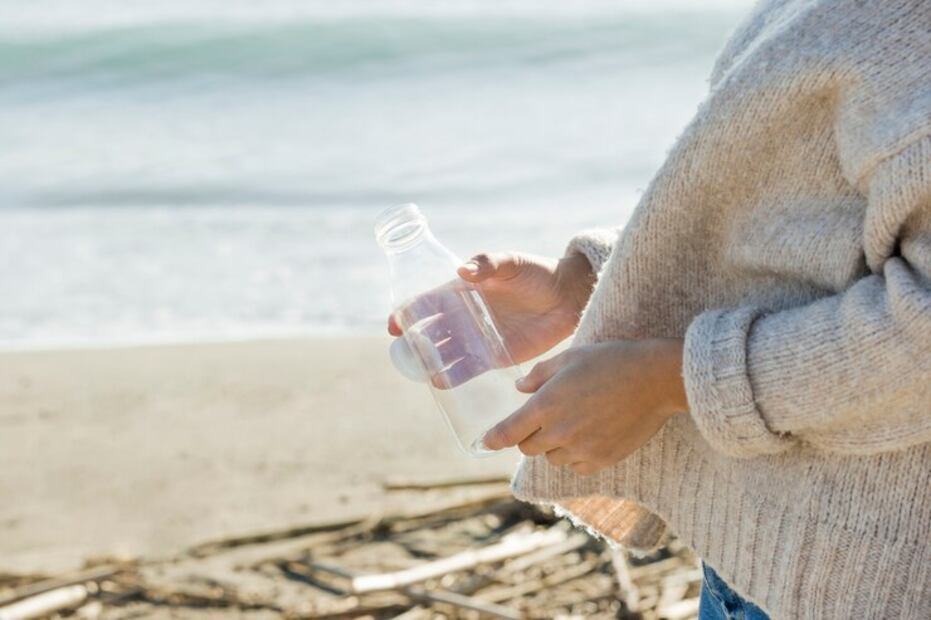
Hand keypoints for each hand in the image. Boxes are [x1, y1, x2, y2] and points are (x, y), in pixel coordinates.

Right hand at [388, 252, 594, 363]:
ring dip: (431, 362)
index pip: (426, 303)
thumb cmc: (537, 272)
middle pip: (430, 331)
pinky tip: (441, 382)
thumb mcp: (511, 262)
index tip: (394, 324)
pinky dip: (453, 375)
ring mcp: (477, 338)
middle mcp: (464, 316)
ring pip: (445, 353)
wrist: (567, 296)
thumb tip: (462, 270)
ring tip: (422, 372)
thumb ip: (487, 264)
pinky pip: (468, 368)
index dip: (407, 312)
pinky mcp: (493, 356)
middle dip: (414, 342)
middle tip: (403, 353)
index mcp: (461, 291)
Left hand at [482, 339, 687, 474]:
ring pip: (553, 458)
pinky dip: (576, 456)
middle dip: (529, 435)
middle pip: (528, 448)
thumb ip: (539, 375)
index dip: (492, 439)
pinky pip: (577, 466)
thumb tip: (519, 388)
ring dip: (554, 445)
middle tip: (545, 417)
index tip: (484, 443)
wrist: (655, 380)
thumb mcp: (570, 357)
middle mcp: (560, 432)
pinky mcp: (602, 460)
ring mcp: (581, 449)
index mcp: (546, 405)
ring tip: (574, 421)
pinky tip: (589, 435)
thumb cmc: (611, 361)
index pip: (508, 432)